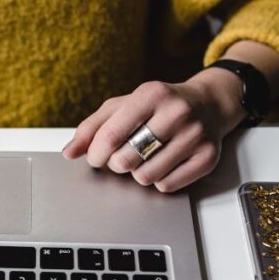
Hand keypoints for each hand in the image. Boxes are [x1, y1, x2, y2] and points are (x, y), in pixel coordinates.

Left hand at [62, 69, 247, 191]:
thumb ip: (92, 127)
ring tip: (146, 157)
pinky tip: (164, 164)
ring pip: (146, 176)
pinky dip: (159, 181)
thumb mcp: (123, 106)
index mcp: (151, 94)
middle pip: (127, 159)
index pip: (111, 135)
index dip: (96, 154)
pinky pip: (168, 185)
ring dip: (138, 173)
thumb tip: (69, 152)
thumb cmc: (158, 106)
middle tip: (122, 157)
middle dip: (117, 164)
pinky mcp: (208, 157)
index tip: (95, 157)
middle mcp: (177, 112)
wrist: (209, 104)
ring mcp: (196, 135)